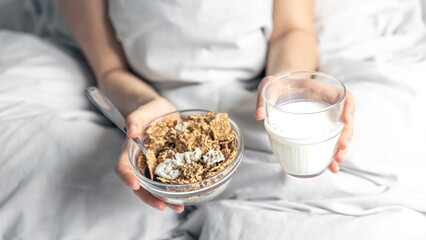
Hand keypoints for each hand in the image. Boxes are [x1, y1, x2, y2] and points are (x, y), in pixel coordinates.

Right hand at [115, 97, 184, 212]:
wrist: (163, 111)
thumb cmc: (151, 110)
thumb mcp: (145, 109)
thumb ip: (136, 117)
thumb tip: (131, 129)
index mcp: (132, 151)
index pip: (124, 167)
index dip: (127, 177)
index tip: (134, 185)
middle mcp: (142, 163)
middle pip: (141, 185)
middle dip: (150, 197)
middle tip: (163, 207)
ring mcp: (156, 167)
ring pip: (157, 187)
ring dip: (166, 199)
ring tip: (179, 207)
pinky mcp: (170, 167)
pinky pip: (172, 180)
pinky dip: (178, 189)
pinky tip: (190, 194)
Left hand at [255, 75, 354, 172]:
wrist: (278, 87)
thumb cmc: (276, 84)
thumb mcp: (268, 86)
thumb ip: (262, 98)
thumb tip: (259, 115)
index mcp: (320, 90)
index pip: (344, 96)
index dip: (349, 107)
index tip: (346, 120)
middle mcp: (327, 104)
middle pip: (346, 119)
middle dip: (346, 135)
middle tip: (340, 150)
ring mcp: (325, 116)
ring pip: (341, 132)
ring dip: (341, 148)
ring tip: (336, 163)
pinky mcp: (320, 127)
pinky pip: (330, 139)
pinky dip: (331, 153)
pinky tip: (330, 166)